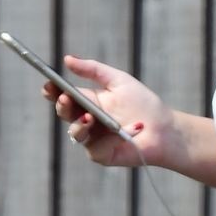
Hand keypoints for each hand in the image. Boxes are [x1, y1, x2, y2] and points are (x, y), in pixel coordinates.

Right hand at [45, 57, 171, 167]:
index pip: (62, 96)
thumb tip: (67, 59)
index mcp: (87, 101)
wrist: (165, 128)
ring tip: (91, 116)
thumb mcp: (118, 81)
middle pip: (64, 114)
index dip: (52, 92)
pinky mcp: (102, 155)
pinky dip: (109, 140)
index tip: (50, 85)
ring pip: (75, 134)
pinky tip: (122, 132)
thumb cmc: (143, 104)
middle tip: (65, 98)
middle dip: (62, 106)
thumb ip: (93, 70)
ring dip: (80, 124)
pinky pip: (95, 149)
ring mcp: (93, 139)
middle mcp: (87, 120)